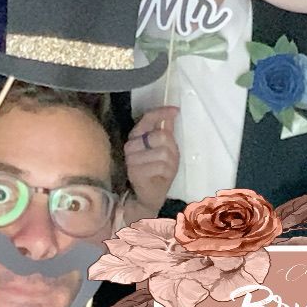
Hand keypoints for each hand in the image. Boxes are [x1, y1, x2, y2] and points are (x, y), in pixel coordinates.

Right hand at [124, 106, 179, 221]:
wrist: (146, 196)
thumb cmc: (155, 171)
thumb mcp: (164, 149)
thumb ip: (165, 130)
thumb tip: (173, 111)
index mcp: (137, 137)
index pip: (147, 118)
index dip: (161, 113)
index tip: (176, 110)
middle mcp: (131, 146)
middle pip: (160, 135)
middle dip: (169, 147)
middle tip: (166, 160)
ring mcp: (131, 160)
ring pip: (162, 152)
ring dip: (168, 163)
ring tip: (163, 170)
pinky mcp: (135, 173)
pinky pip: (160, 166)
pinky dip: (165, 173)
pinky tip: (160, 177)